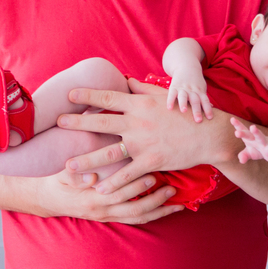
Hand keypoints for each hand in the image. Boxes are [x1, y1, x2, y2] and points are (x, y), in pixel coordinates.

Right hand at [35, 165, 182, 223]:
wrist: (48, 200)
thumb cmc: (57, 183)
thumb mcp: (62, 176)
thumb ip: (75, 176)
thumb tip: (92, 178)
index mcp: (91, 199)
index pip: (118, 194)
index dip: (136, 186)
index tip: (152, 175)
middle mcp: (102, 212)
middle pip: (133, 210)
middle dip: (154, 200)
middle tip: (172, 189)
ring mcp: (107, 217)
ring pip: (137, 218)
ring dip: (158, 212)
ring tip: (176, 204)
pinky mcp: (110, 219)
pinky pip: (134, 220)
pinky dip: (151, 215)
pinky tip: (165, 210)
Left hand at [57, 79, 235, 195]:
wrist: (208, 134)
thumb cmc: (184, 113)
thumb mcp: (163, 96)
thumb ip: (141, 89)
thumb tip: (126, 79)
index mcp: (139, 105)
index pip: (108, 97)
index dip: (88, 95)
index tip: (70, 94)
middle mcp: (138, 123)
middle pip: (101, 122)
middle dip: (78, 122)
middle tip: (59, 122)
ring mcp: (143, 143)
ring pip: (109, 152)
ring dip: (87, 160)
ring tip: (68, 166)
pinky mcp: (151, 162)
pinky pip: (128, 174)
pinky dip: (113, 183)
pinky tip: (99, 189)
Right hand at [165, 75, 212, 121]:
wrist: (186, 65)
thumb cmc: (195, 81)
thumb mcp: (202, 87)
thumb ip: (204, 98)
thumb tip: (212, 108)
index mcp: (200, 91)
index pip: (205, 101)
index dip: (208, 109)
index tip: (210, 118)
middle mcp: (192, 90)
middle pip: (195, 100)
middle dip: (197, 110)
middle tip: (198, 120)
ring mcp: (183, 88)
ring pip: (184, 96)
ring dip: (184, 103)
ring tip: (183, 111)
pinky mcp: (174, 87)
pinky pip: (172, 94)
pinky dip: (170, 101)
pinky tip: (169, 108)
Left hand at [231, 117, 267, 163]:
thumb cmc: (258, 150)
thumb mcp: (249, 153)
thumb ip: (243, 155)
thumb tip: (241, 161)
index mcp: (248, 137)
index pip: (242, 130)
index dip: (237, 125)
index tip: (232, 119)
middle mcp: (255, 138)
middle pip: (248, 134)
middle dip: (243, 133)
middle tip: (236, 132)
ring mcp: (264, 142)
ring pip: (260, 137)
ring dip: (256, 132)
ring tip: (253, 127)